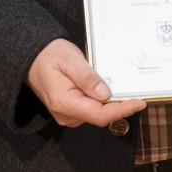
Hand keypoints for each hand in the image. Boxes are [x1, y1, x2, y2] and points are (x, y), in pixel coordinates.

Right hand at [26, 39, 144, 127]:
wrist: (31, 58)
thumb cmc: (49, 55)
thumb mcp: (70, 59)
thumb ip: (87, 78)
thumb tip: (106, 94)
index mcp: (65, 103)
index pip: (100, 114)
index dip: (122, 109)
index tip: (139, 102)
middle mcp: (66, 114)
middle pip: (100, 115)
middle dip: (118, 104)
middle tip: (133, 90)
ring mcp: (67, 114)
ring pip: (96, 113)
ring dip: (109, 102)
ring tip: (113, 82)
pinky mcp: (70, 111)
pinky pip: (90, 109)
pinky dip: (100, 100)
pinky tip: (103, 87)